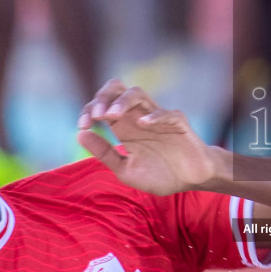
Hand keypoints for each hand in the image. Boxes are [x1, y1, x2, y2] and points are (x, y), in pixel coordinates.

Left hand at [77, 81, 219, 195]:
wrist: (190, 181)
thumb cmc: (159, 174)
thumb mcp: (125, 169)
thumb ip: (104, 153)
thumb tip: (79, 134)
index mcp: (123, 127)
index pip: (101, 107)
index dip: (88, 111)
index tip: (83, 125)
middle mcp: (137, 117)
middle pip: (117, 90)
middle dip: (103, 97)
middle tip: (96, 115)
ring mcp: (157, 117)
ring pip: (138, 94)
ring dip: (122, 102)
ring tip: (111, 115)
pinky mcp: (177, 122)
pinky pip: (165, 113)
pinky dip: (153, 116)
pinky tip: (143, 124)